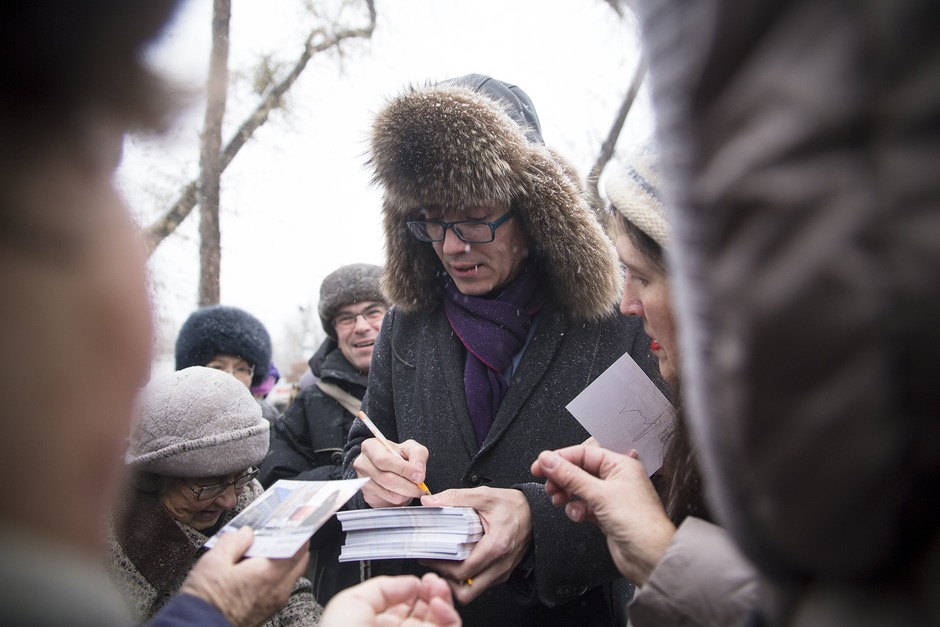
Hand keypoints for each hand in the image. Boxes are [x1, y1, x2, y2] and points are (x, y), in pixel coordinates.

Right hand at [179, 526, 308, 626]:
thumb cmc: (206, 601)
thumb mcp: (214, 561)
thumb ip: (234, 541)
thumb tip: (246, 533)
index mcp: (269, 574)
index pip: (299, 547)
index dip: (298, 531)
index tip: (294, 522)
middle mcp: (278, 589)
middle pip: (299, 561)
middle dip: (293, 544)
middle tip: (279, 533)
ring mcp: (275, 602)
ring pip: (291, 574)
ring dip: (284, 559)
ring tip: (264, 549)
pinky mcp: (267, 610)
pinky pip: (281, 586)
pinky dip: (276, 574)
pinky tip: (257, 568)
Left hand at [320, 573, 460, 625]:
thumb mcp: (350, 603)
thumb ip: (381, 587)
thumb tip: (411, 582)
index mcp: (378, 626)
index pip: (405, 605)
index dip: (415, 588)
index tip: (420, 577)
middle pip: (426, 612)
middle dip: (433, 591)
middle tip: (433, 581)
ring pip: (442, 621)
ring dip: (444, 600)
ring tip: (438, 589)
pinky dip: (449, 617)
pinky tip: (439, 604)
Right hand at [354, 437, 429, 507]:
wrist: (390, 466)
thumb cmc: (399, 455)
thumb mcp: (411, 448)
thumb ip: (418, 456)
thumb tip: (418, 474)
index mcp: (370, 447)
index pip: (384, 460)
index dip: (403, 469)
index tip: (419, 476)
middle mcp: (362, 464)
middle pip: (387, 479)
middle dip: (408, 485)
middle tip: (421, 487)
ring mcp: (363, 482)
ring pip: (390, 494)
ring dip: (407, 494)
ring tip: (413, 488)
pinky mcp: (369, 497)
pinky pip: (389, 503)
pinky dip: (401, 500)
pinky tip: (403, 491)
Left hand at [419, 487, 531, 603]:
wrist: (535, 511)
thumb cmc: (513, 505)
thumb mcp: (484, 495)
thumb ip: (455, 498)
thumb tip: (430, 502)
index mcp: (496, 547)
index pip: (463, 571)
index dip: (440, 566)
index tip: (427, 556)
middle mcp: (501, 565)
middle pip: (467, 590)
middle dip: (445, 579)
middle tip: (433, 562)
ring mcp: (502, 571)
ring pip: (473, 591)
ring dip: (456, 581)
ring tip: (444, 562)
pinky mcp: (502, 572)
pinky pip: (481, 584)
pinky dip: (467, 577)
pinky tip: (458, 560)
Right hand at [530, 446, 675, 585]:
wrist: (650, 557)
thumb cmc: (639, 524)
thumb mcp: (599, 494)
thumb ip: (570, 476)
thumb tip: (549, 460)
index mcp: (620, 465)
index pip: (583, 454)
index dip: (560, 458)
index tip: (540, 464)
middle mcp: (617, 479)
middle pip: (580, 470)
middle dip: (561, 477)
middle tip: (546, 483)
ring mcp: (612, 497)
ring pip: (580, 489)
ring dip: (567, 494)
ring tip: (557, 499)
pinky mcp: (607, 515)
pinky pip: (584, 506)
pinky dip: (577, 509)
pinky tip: (576, 514)